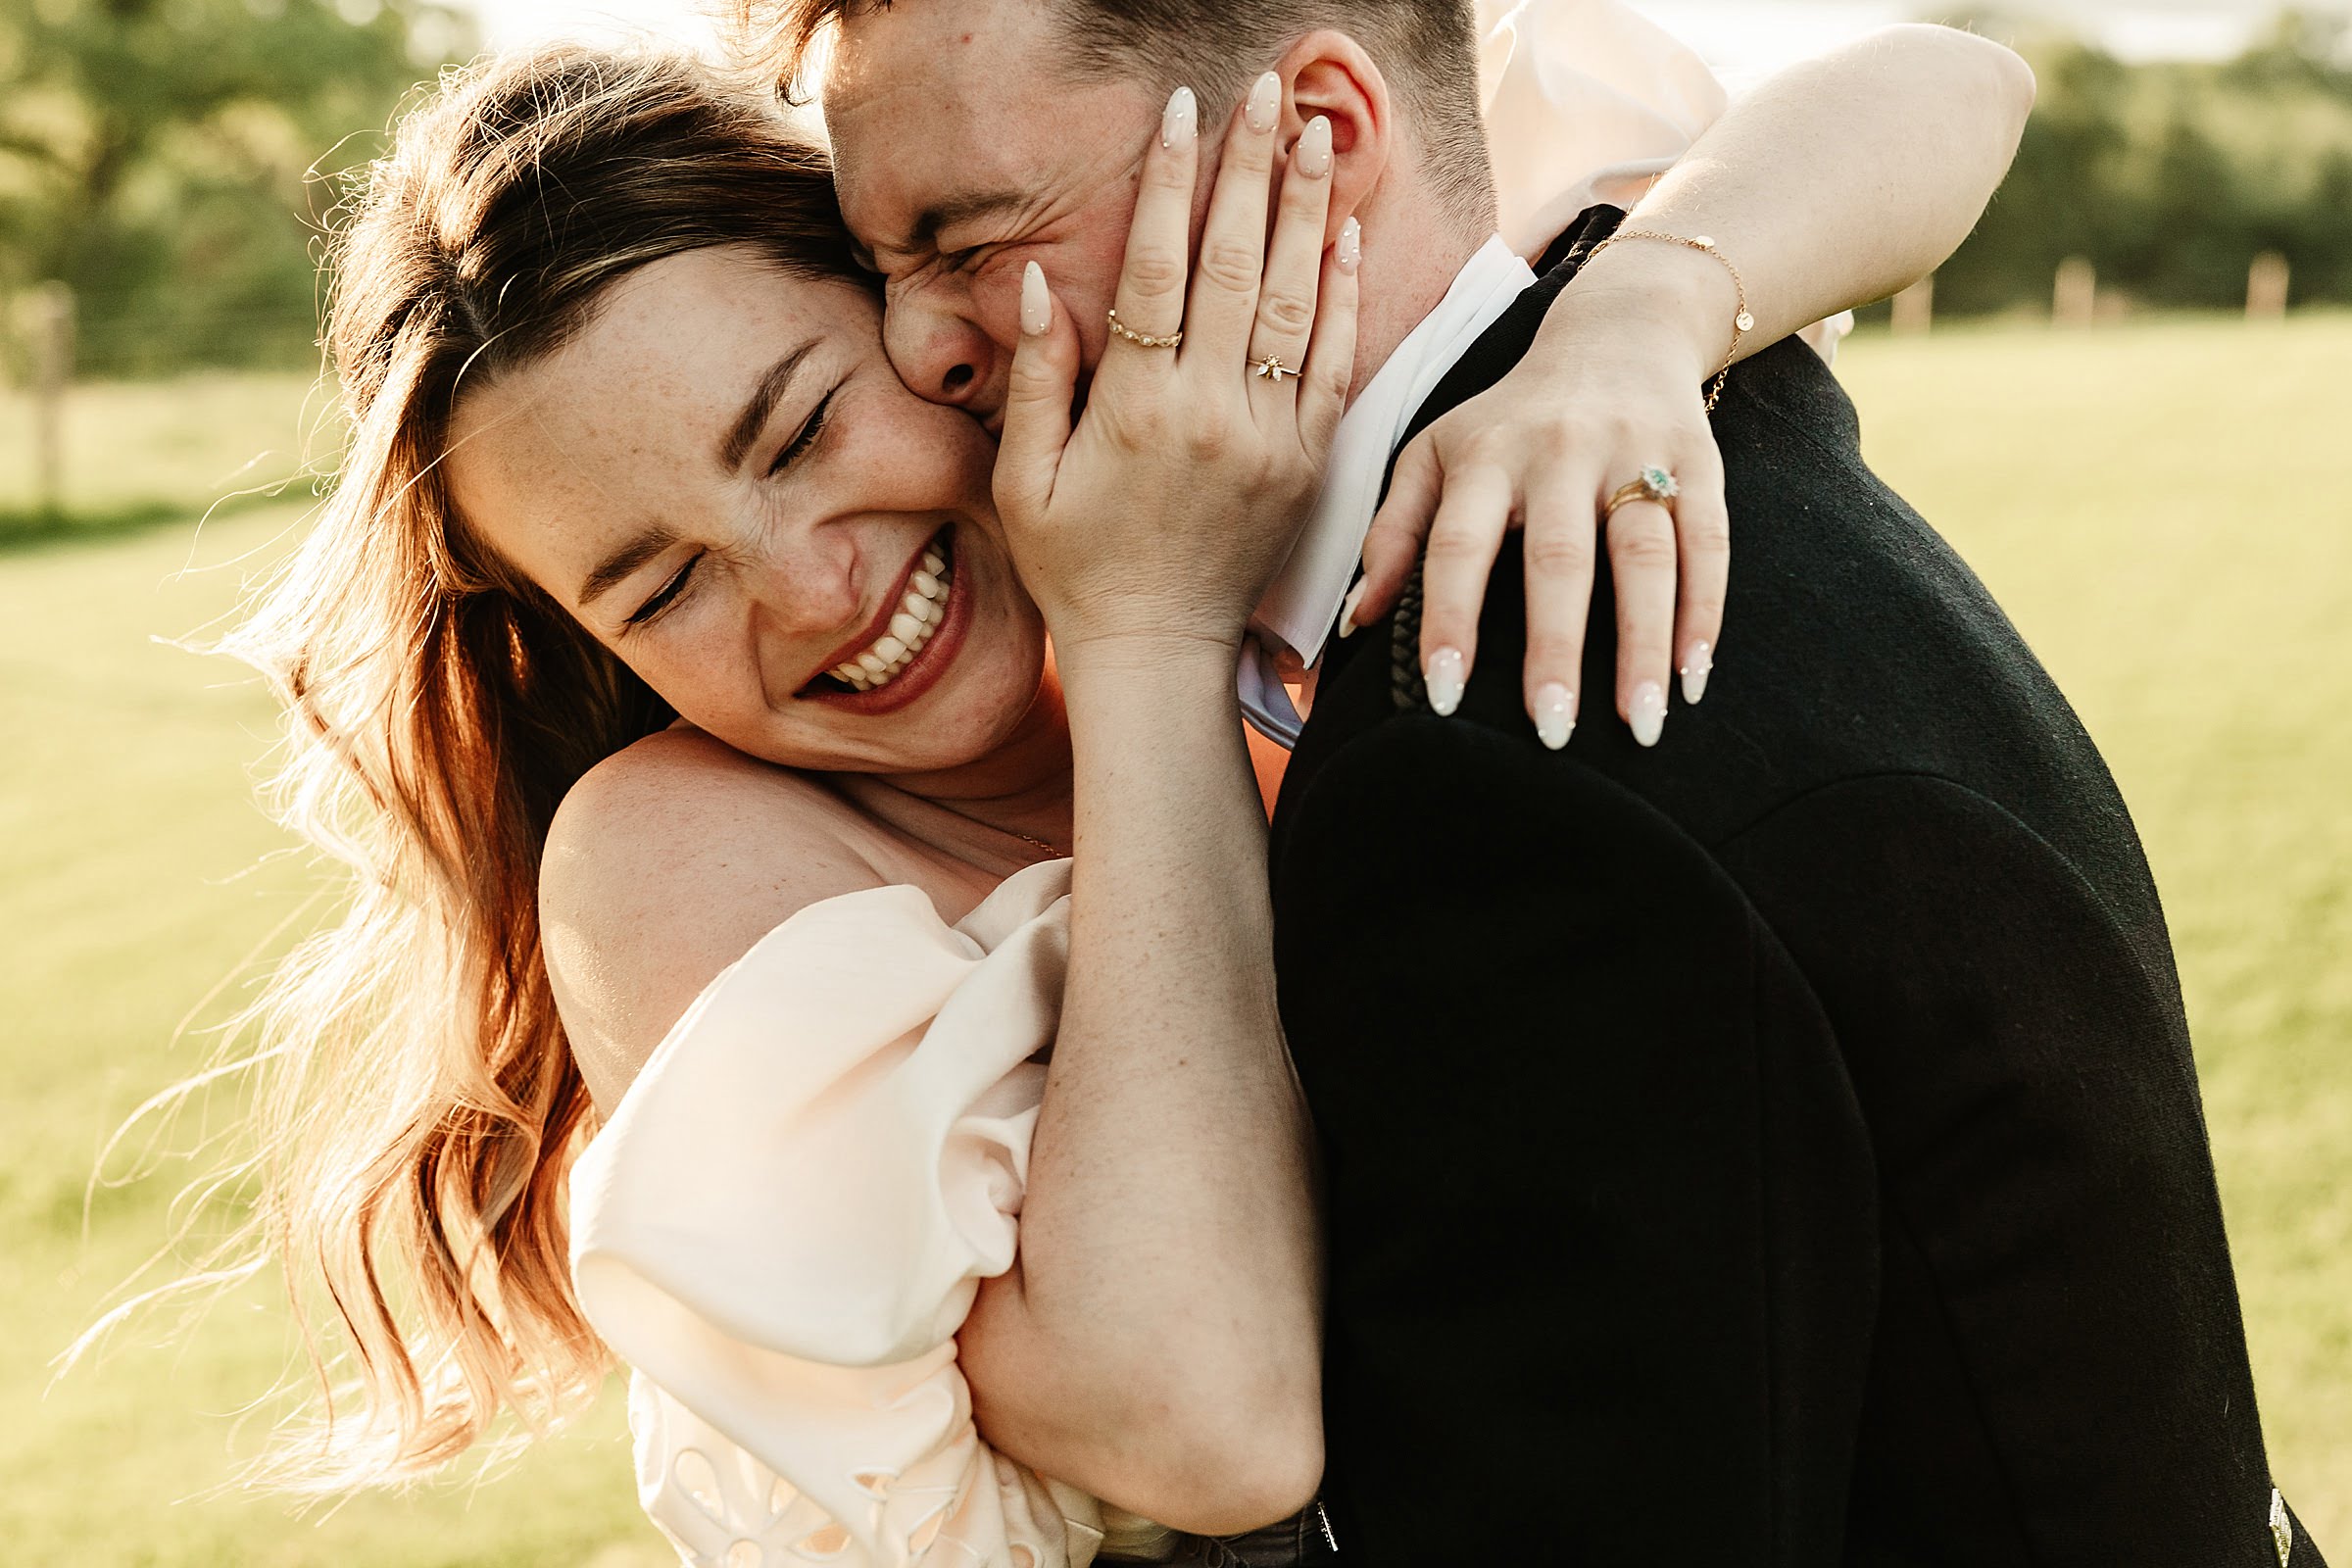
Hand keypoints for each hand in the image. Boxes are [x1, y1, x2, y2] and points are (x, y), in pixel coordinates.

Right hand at [992, 76, 1359, 658]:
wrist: (1158, 653)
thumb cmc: (1078, 567)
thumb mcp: (1026, 478)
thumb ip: (1035, 378)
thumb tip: (1036, 282)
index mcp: (1136, 408)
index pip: (1158, 269)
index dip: (1170, 184)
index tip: (1182, 114)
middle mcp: (1212, 411)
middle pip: (1235, 263)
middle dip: (1251, 168)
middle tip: (1266, 92)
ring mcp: (1270, 436)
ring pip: (1294, 301)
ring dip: (1306, 211)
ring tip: (1316, 136)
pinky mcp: (1308, 462)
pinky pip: (1334, 363)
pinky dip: (1343, 295)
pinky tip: (1346, 236)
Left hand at [1348, 287, 1730, 749]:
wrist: (1618, 330)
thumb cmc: (1508, 417)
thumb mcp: (1435, 452)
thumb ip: (1394, 533)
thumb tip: (1354, 622)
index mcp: (1485, 454)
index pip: (1458, 546)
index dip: (1448, 620)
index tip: (1443, 697)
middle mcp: (1560, 450)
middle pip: (1559, 559)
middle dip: (1556, 649)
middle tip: (1551, 734)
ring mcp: (1635, 453)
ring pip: (1645, 556)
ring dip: (1645, 645)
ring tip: (1642, 724)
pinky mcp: (1699, 460)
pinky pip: (1709, 543)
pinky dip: (1704, 613)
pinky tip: (1694, 677)